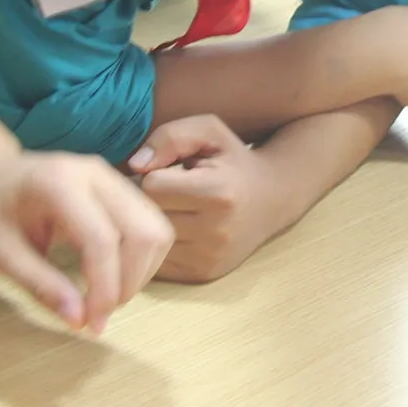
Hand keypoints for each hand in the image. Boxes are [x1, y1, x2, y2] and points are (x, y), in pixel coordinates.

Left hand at [0, 148, 172, 332]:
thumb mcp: (1, 253)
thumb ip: (41, 285)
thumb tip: (79, 320)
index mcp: (59, 183)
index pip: (103, 240)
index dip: (104, 288)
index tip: (91, 323)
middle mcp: (95, 173)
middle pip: (143, 232)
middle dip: (130, 282)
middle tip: (100, 314)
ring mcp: (112, 177)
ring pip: (156, 230)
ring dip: (140, 272)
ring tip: (107, 297)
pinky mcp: (120, 188)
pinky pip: (150, 225)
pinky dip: (140, 259)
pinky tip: (112, 277)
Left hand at [127, 115, 287, 282]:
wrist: (272, 199)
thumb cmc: (233, 161)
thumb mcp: (209, 131)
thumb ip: (171, 137)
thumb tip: (135, 165)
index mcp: (217, 193)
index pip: (153, 186)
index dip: (152, 174)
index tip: (166, 170)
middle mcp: (215, 232)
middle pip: (148, 215)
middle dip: (149, 200)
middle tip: (165, 189)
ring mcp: (209, 258)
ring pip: (150, 241)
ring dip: (152, 224)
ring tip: (172, 207)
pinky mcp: (202, 274)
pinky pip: (158, 261)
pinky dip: (159, 245)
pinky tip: (177, 227)